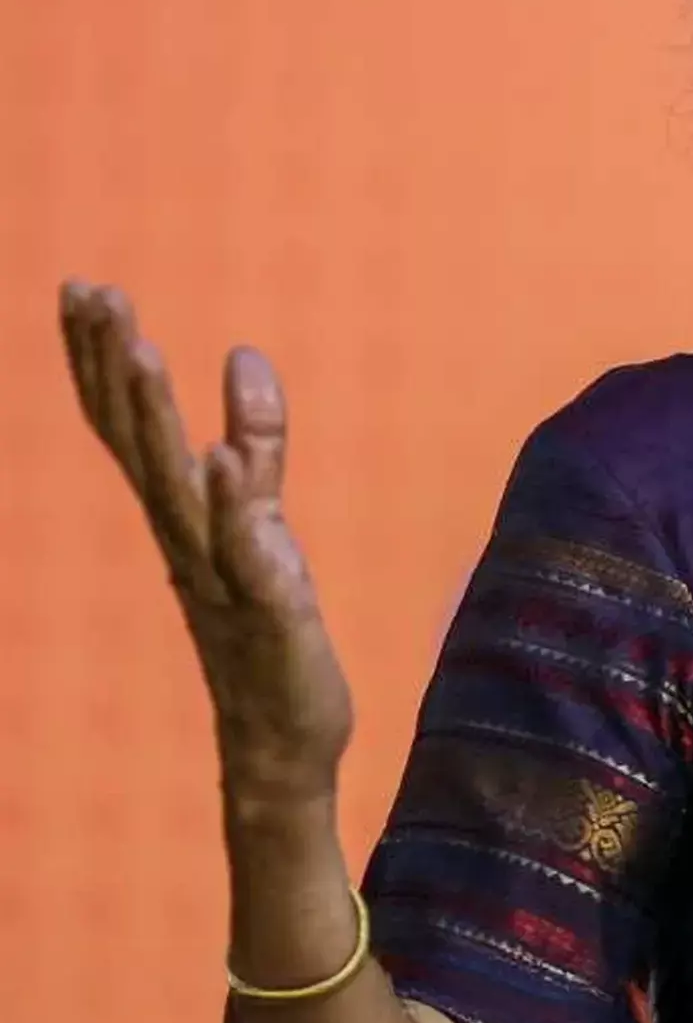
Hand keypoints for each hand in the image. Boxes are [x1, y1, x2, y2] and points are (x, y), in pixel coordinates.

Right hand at [59, 283, 352, 812]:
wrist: (279, 735)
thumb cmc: (265, 622)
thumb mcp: (263, 516)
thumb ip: (256, 439)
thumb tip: (242, 354)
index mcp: (179, 514)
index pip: (127, 425)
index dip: (103, 359)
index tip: (82, 288)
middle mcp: (185, 540)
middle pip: (135, 443)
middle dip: (113, 366)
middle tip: (90, 291)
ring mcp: (222, 577)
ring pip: (178, 491)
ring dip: (157, 422)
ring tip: (144, 351)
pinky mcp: (271, 613)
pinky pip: (246, 556)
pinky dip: (232, 510)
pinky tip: (221, 463)